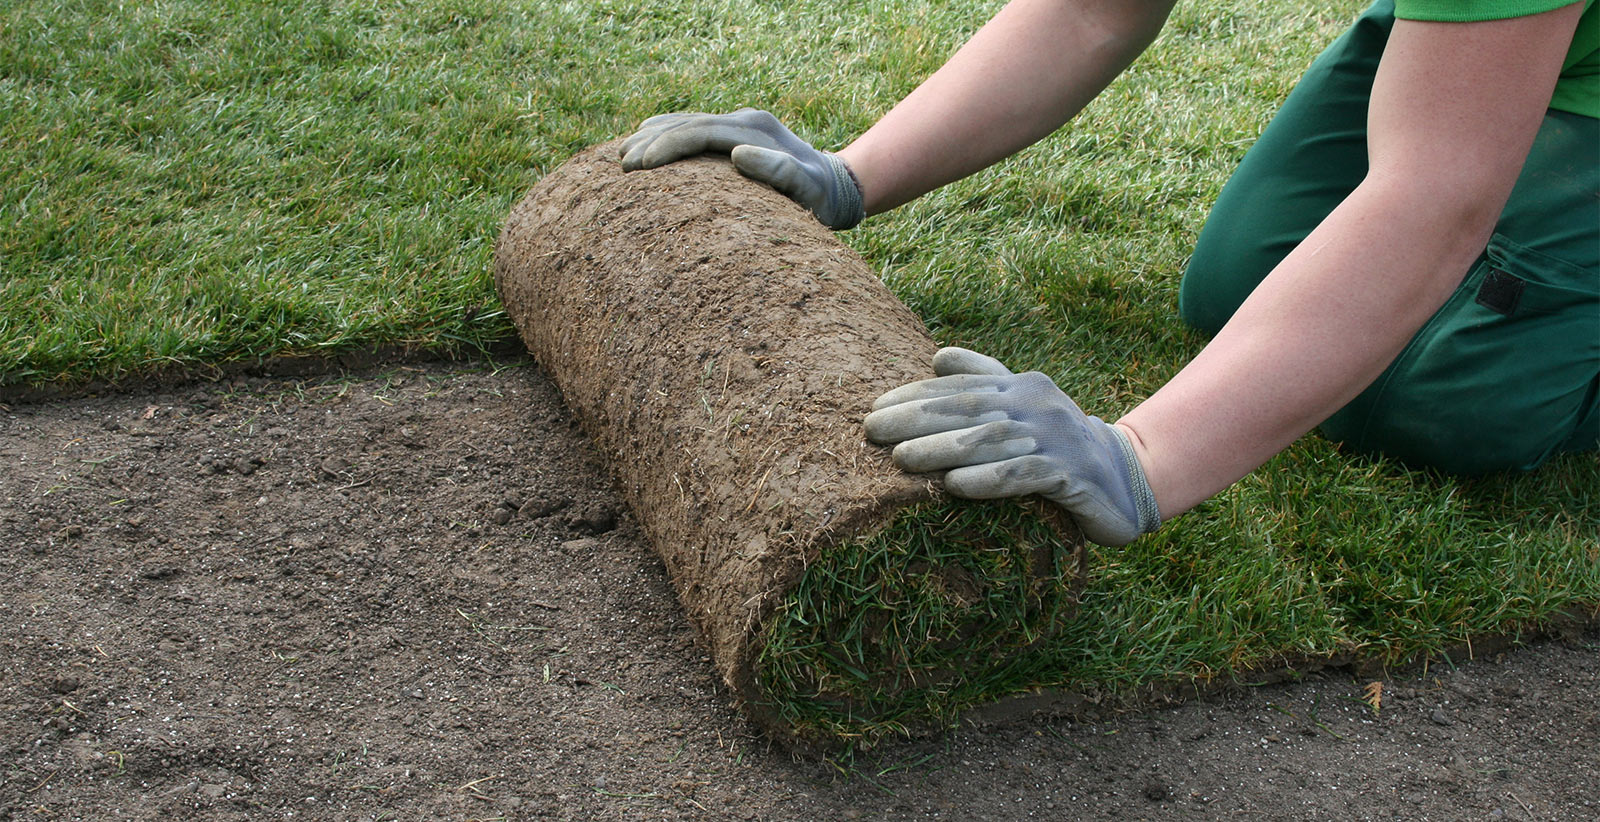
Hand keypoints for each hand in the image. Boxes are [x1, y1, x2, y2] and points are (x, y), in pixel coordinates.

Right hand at [619, 108, 864, 229]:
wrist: (837, 186)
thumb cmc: (820, 197)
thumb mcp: (806, 189)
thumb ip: (779, 172)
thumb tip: (739, 155)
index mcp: (754, 130)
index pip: (700, 132)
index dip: (668, 147)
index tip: (641, 166)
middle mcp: (744, 121)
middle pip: (687, 124)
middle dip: (651, 143)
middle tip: (621, 163)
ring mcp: (739, 125)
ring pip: (687, 123)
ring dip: (653, 136)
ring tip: (621, 153)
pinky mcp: (736, 134)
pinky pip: (694, 128)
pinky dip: (666, 132)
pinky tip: (644, 138)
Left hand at [864, 347, 1160, 545]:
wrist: (1126, 478)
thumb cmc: (1059, 442)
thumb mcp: (1024, 406)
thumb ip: (984, 379)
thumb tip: (938, 356)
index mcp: (1021, 386)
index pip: (960, 388)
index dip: (916, 396)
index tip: (875, 409)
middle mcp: (1037, 406)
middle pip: (968, 410)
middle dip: (916, 419)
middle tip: (872, 431)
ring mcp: (1056, 439)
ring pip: (990, 441)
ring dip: (942, 449)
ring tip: (901, 460)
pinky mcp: (1071, 476)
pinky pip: (1025, 476)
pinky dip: (988, 480)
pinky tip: (956, 485)